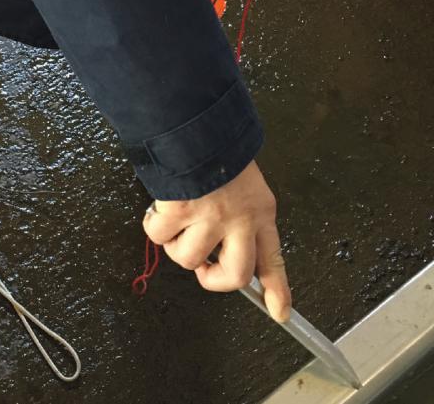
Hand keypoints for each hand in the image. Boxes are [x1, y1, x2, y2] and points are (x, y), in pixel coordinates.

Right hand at [142, 160, 291, 321]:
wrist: (193, 122)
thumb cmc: (214, 147)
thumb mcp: (241, 182)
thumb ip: (236, 212)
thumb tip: (216, 243)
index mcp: (260, 210)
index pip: (273, 257)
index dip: (277, 289)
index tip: (279, 311)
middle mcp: (240, 219)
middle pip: (235, 274)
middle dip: (213, 279)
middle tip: (203, 269)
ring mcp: (211, 217)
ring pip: (188, 259)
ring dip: (175, 244)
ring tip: (175, 220)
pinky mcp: (181, 211)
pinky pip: (159, 236)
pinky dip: (154, 224)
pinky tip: (158, 208)